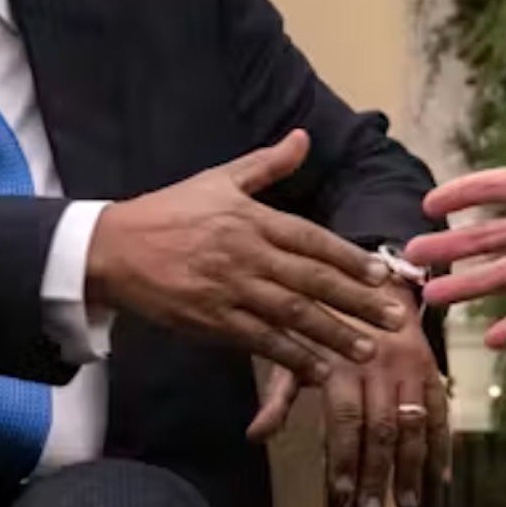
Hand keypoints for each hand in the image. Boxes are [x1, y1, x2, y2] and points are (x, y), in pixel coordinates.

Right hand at [88, 130, 407, 380]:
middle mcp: (245, 254)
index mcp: (250, 219)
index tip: (383, 275)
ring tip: (369, 349)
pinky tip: (320, 369)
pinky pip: (259, 341)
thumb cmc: (168, 212)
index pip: (311, 239)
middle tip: (395, 317)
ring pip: (291, 315)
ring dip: (333, 334)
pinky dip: (292, 357)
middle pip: (311, 280)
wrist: (111, 249)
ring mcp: (228, 290)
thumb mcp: (218, 180)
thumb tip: (303, 137)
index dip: (350, 258)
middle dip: (356, 301)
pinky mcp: (210, 321)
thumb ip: (266, 164)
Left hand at [250, 288, 450, 506]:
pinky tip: (440, 477)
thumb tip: (255, 437)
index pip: (345, 421)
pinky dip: (443, 445)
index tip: (340, 494)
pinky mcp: (431, 367)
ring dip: (410, 467)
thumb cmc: (325, 317)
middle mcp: (379, 366)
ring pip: (413, 424)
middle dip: (376, 475)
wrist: (372, 276)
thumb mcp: (295, 349)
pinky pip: (440, 410)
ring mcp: (410, 367)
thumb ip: (279, 396)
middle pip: (381, 430)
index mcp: (342, 363)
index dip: (344, 459)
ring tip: (405, 502)